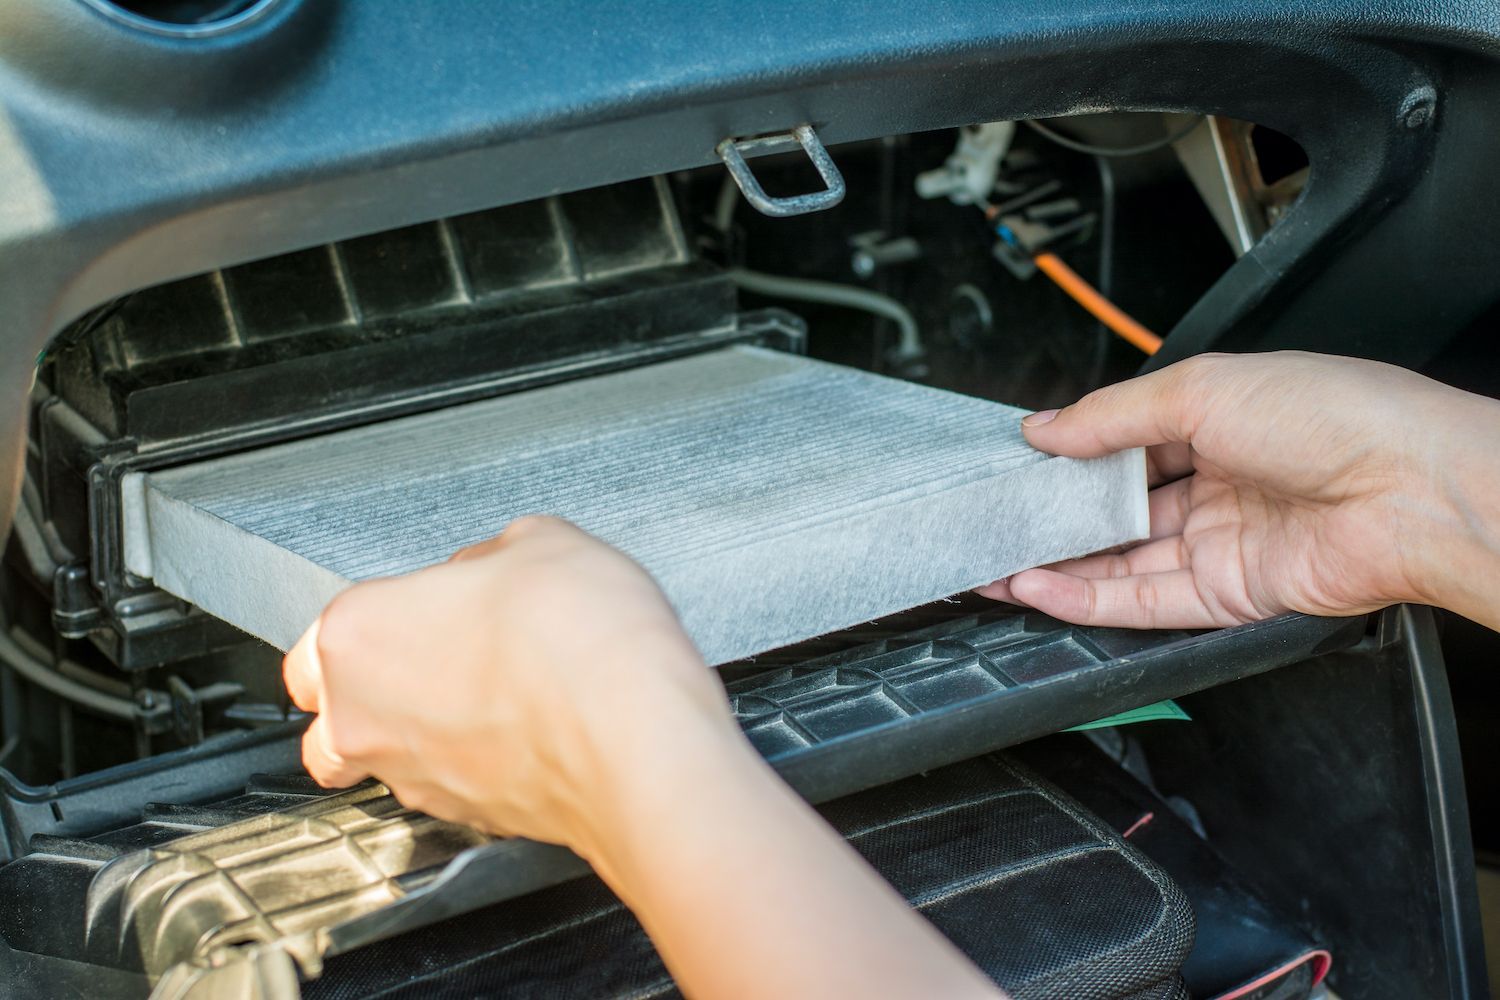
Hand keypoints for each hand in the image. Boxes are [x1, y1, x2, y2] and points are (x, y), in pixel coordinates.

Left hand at [281, 515, 732, 854]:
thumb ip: (490, 557)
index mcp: (359, 634)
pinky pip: (449, 787)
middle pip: (330, 716)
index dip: (375, 619)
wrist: (639, 743)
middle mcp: (364, 717)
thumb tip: (490, 572)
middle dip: (369, 693)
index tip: (421, 606)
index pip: (317, 639)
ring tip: (490, 696)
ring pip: (384, 761)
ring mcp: (414, 777)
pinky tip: (527, 731)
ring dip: (421, 733)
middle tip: (435, 658)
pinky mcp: (467, 818)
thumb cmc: (582, 646)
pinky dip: (474, 764)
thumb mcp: (541, 542)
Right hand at [978, 352, 1499, 629]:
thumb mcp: (1201, 389)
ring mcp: (1221, 542)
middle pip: (1115, 508)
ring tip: (995, 561)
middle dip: (1053, 516)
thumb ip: (1111, 416)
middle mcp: (1218, 482)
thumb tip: (1044, 427)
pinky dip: (1085, 597)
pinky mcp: (1227, 594)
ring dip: (1056, 563)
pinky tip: (1038, 586)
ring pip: (1119, 560)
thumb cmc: (1339, 418)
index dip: (1068, 454)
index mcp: (1216, 419)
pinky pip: (1142, 601)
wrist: (1413, 491)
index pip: (1121, 441)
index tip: (1015, 464)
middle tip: (993, 520)